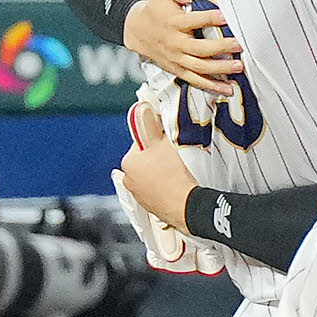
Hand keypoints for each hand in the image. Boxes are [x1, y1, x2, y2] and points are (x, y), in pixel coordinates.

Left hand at [121, 100, 197, 232]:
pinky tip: (177, 186)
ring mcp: (140, 197)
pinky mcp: (151, 209)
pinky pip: (158, 192)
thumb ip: (150, 124)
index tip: (168, 143)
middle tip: (175, 158)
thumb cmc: (174, 173)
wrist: (187, 206)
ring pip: (152, 177)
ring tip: (178, 173)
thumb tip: (142, 108)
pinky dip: (166, 188)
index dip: (157, 141)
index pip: (142, 143)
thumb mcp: (164, 141)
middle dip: (158, 158)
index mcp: (128, 162)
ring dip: (162, 173)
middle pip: (146, 161)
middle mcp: (129, 180)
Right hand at [123, 0, 243, 96]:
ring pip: (200, 67)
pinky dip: (212, 86)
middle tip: (238, 45)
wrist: (138, 30)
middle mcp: (176, 43)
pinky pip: (196, 80)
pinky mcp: (178, 69)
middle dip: (221, 47)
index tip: (226, 17)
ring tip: (237, 67)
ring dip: (220, 69)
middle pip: (200, 48)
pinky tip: (227, 89)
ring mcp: (177, 59)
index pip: (194, 21)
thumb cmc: (155, 8)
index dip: (210, 18)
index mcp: (173, 23)